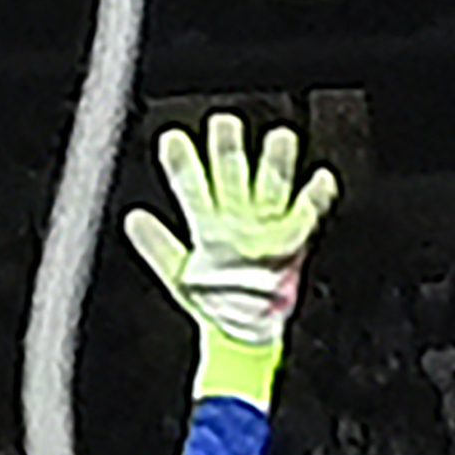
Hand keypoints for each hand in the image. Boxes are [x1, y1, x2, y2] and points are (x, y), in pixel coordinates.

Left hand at [123, 113, 337, 350]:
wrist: (243, 333)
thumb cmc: (211, 304)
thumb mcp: (179, 275)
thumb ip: (159, 246)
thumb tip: (133, 218)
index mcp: (207, 223)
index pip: (192, 185)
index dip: (182, 163)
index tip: (173, 138)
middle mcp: (237, 218)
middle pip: (233, 176)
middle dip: (229, 150)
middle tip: (225, 122)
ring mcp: (266, 227)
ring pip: (272, 186)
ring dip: (277, 164)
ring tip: (280, 137)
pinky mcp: (293, 241)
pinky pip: (307, 214)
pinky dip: (315, 198)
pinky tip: (321, 178)